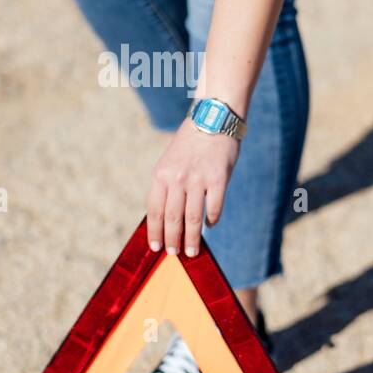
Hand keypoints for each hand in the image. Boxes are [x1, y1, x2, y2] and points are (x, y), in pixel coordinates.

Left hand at [146, 118, 239, 256]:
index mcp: (161, 174)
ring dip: (192, 238)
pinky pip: (214, 208)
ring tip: (192, 251)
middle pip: (172, 218)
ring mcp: (198, 179)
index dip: (154, 232)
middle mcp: (177, 178)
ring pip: (193, 218)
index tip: (155, 247)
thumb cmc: (191, 144)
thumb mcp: (170, 161)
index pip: (154, 211)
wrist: (213, 118)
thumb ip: (167, 186)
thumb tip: (166, 219)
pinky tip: (210, 225)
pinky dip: (211, 220)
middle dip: (172, 240)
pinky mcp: (219, 179)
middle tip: (174, 254)